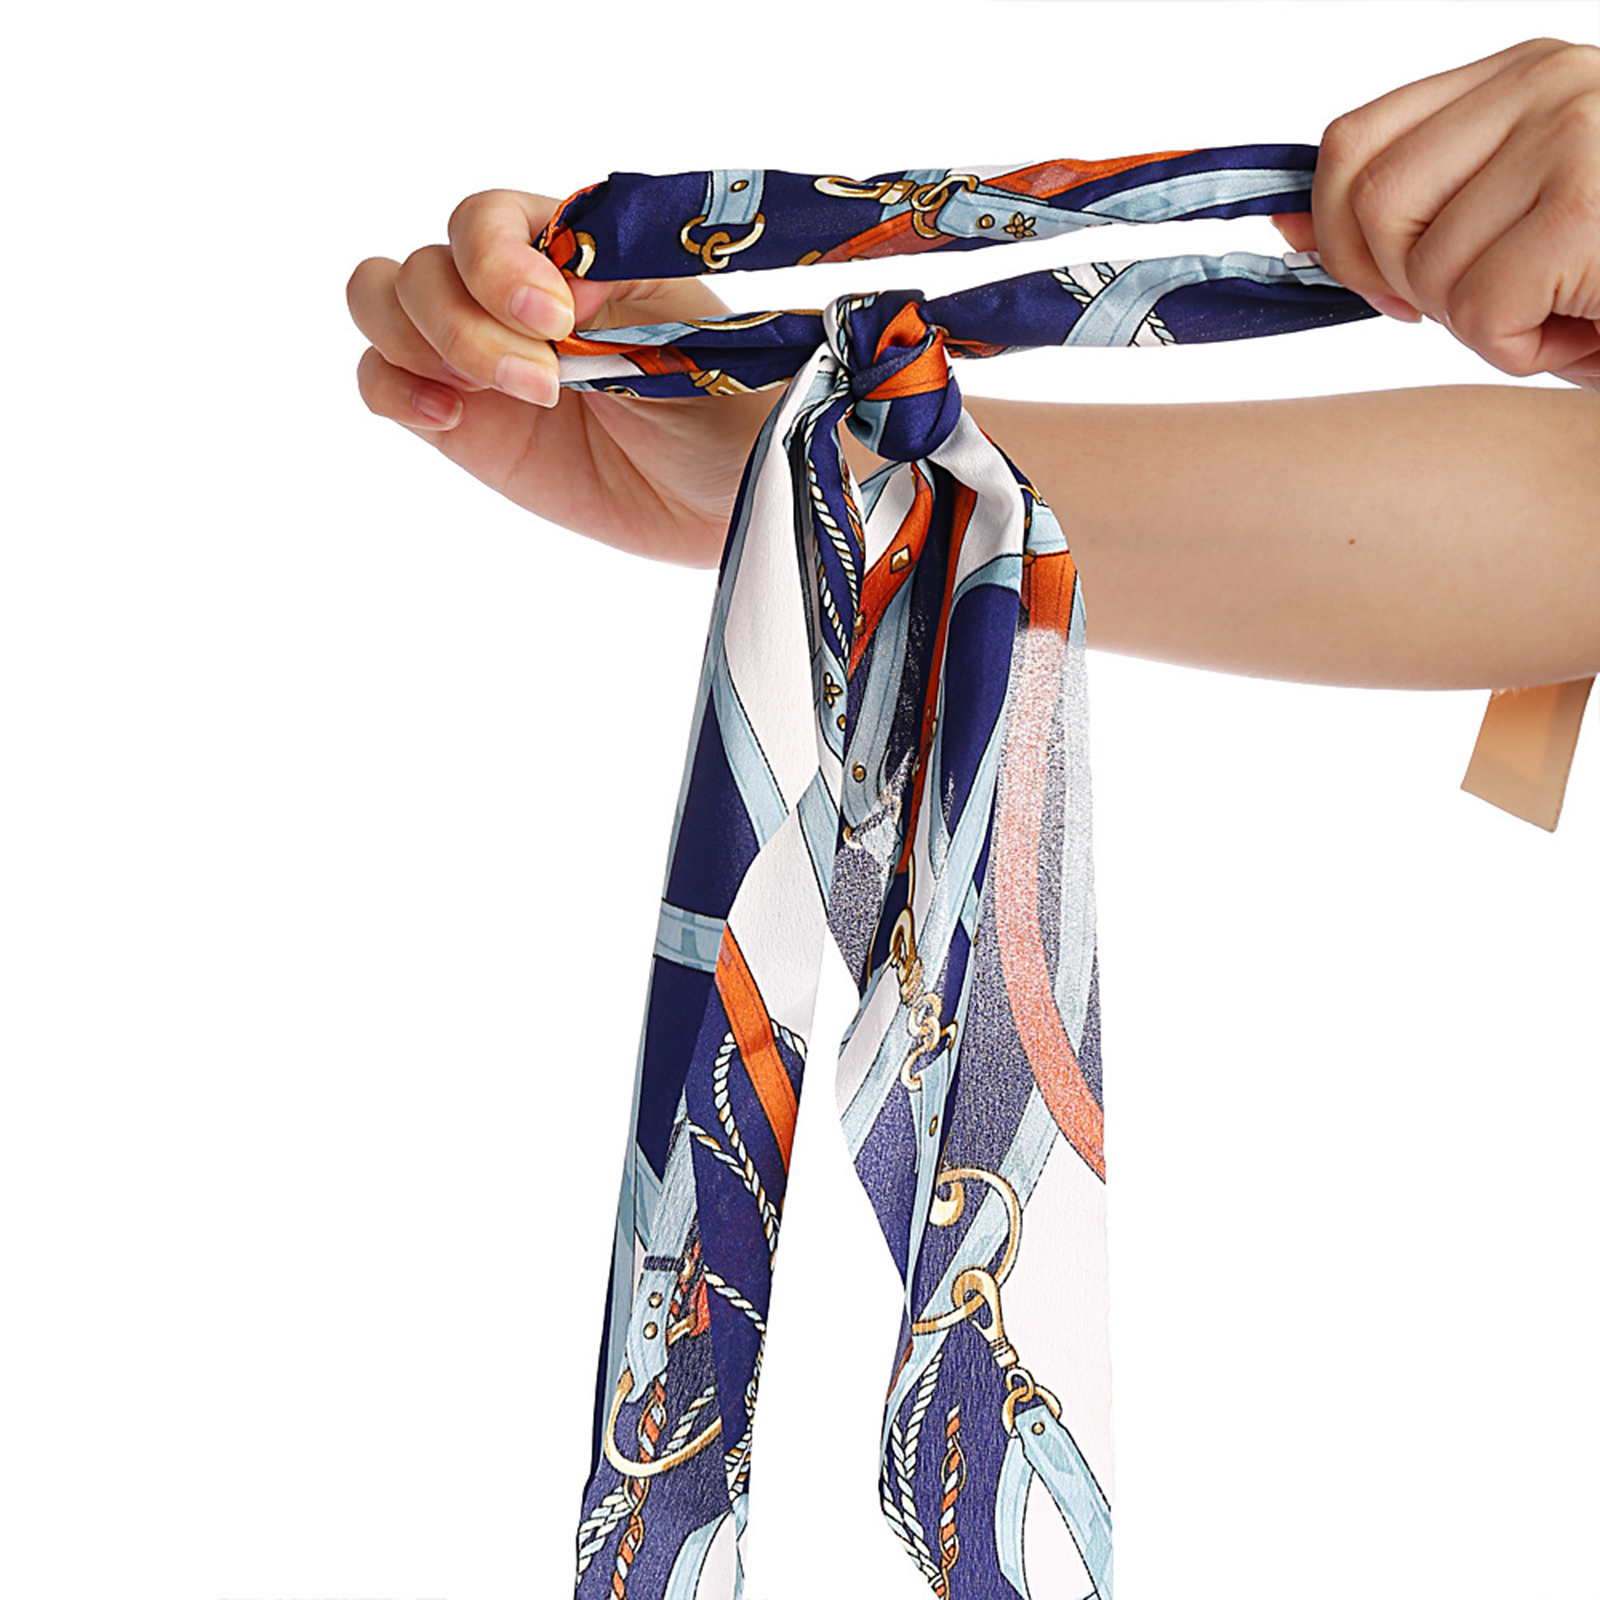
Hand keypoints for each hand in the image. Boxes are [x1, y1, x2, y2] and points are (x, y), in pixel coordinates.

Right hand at [347, 189, 781, 565]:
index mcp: (567, 253)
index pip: (485, 221)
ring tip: (489, 398)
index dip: (497, 263)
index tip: (555, 320)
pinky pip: (381, 380)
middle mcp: (509, 294)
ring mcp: (478, 355)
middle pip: (424, 267)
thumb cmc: (724, 406)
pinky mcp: (463, 422)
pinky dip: (393, 387)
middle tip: (545, 387)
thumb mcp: (685, 335)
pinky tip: (450, 417)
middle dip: (467, 325)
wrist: (726, 498)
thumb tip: (550, 277)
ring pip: (383, 304)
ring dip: (421, 344)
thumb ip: (614, 288)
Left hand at [1268, 36, 1599, 392]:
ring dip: (1480, 326)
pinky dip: (1521, 350)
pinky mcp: (1586, 203)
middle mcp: (1544, 87)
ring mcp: (1570, 134)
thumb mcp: (1507, 221)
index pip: (1352, 144)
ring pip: (1425, 268)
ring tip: (1558, 306)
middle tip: (1488, 304)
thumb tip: (1279, 228)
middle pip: (1372, 207)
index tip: (1385, 285)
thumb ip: (1409, 212)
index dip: (1337, 234)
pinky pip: (1480, 312)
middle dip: (1410, 286)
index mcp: (1518, 80)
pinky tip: (1583, 324)